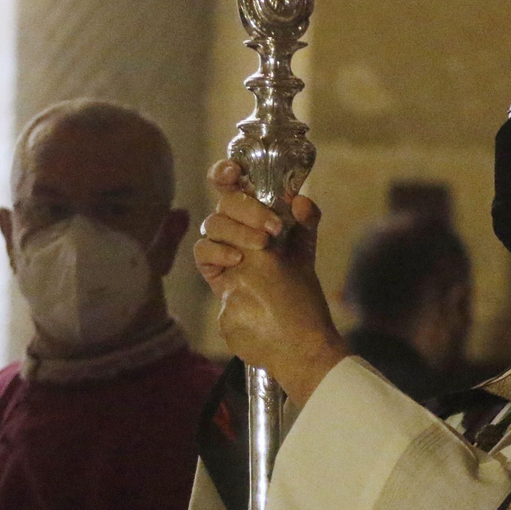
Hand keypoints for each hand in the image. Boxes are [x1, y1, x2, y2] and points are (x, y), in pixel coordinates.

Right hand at [194, 160, 346, 402]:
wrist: (295, 338)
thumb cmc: (301, 295)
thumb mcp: (306, 251)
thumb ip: (306, 220)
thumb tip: (298, 198)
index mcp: (262, 219)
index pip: (237, 186)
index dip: (228, 173)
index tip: (234, 171)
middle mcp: (242, 232)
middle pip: (225, 200)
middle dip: (248, 207)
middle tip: (273, 229)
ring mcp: (229, 252)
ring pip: (214, 223)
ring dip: (237, 228)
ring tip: (262, 246)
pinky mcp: (217, 276)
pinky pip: (204, 251)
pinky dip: (218, 250)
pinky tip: (238, 260)